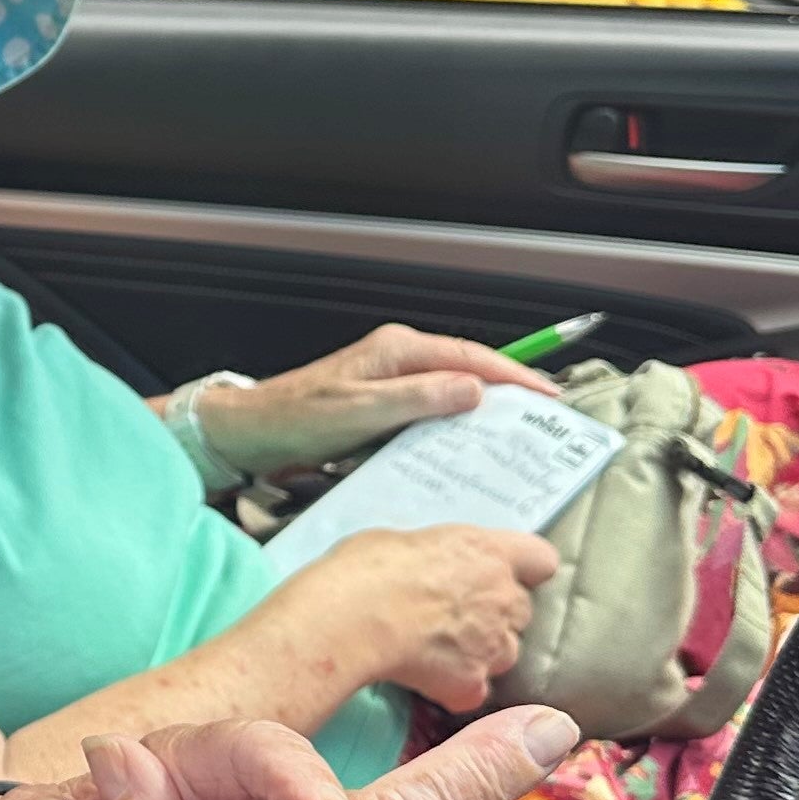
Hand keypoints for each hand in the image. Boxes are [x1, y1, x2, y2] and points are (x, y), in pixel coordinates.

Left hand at [190, 324, 559, 477]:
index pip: (472, 357)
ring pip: (452, 391)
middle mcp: (397, 358)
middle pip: (468, 370)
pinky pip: (431, 410)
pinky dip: (455, 425)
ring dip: (483, 411)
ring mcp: (389, 380)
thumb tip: (473, 389)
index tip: (548, 397)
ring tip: (518, 438)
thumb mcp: (360, 411)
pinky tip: (467, 448)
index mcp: (397, 350)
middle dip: (508, 392)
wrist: (250, 432)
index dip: (515, 375)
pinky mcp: (381, 404)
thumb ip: (417, 398)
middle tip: (545, 422)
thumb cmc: (295, 418)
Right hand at [281, 521, 557, 709]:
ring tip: (434, 648)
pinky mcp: (472, 683)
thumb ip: (435, 556)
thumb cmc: (366, 569)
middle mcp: (503, 597)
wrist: (352, 617)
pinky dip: (454, 689)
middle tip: (452, 614)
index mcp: (489, 552)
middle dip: (494, 614)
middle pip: (520, 611)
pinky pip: (472, 691)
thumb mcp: (404, 540)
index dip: (524, 569)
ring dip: (479, 653)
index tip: (505, 573)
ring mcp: (493, 644)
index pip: (540, 559)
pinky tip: (424, 677)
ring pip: (503, 653)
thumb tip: (425, 566)